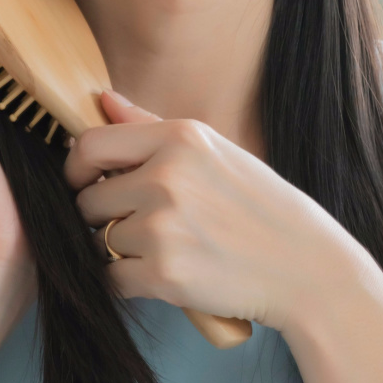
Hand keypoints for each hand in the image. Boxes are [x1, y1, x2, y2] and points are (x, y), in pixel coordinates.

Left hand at [63, 90, 358, 333]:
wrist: (306, 267)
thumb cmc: (261, 208)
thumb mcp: (216, 152)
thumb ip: (152, 126)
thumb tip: (103, 100)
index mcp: (181, 137)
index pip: (91, 145)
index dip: (76, 168)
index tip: (84, 182)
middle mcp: (167, 176)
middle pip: (89, 199)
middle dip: (102, 216)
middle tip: (141, 225)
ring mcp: (163, 227)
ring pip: (99, 241)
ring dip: (119, 250)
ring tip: (165, 249)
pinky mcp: (163, 274)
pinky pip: (111, 278)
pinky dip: (128, 281)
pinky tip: (163, 275)